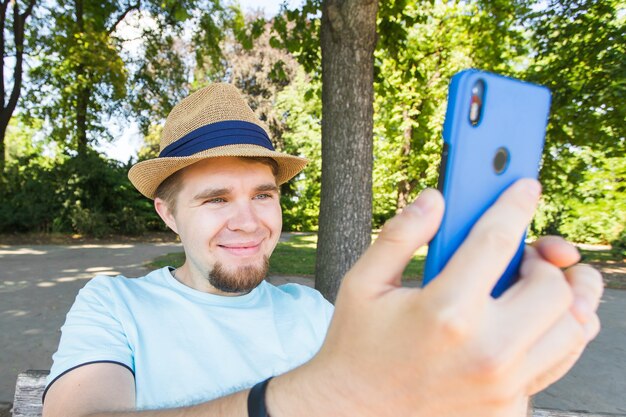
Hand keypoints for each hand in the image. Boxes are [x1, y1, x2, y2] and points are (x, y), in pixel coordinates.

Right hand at [269, 179, 601, 416]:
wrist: (352, 413)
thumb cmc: (357, 347)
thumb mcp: (363, 283)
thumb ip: (401, 236)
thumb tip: (436, 199)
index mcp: (445, 311)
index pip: (497, 240)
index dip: (515, 204)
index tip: (526, 188)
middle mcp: (486, 351)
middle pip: (553, 287)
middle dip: (544, 261)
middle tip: (524, 255)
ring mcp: (503, 386)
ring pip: (572, 329)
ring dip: (562, 298)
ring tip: (535, 286)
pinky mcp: (509, 409)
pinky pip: (556, 363)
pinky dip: (553, 334)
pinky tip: (527, 321)